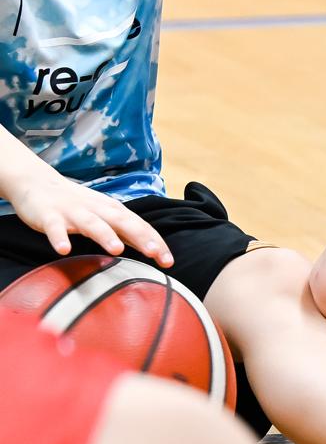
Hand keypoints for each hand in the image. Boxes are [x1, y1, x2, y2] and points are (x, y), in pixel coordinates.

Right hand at [6, 174, 171, 267]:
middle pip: (123, 223)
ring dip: (105, 236)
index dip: (155, 242)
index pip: (140, 226)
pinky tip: (64, 250)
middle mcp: (97, 210)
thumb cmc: (78, 205)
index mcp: (113, 210)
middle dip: (140, 237)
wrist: (38, 183)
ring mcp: (73, 212)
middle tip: (154, 253)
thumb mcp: (105, 215)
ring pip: (92, 224)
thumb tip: (152, 249)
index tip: (169, 261)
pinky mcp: (49, 216)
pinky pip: (55, 228)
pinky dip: (59, 237)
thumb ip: (125, 230)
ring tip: (116, 250)